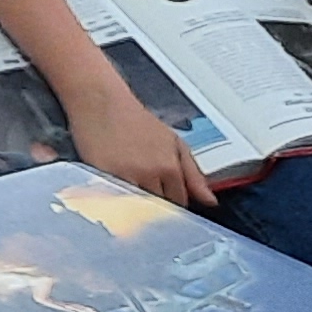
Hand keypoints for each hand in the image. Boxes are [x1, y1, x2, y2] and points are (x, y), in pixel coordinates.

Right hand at [73, 88, 220, 208]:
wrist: (101, 102)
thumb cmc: (136, 121)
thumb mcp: (174, 143)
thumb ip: (193, 174)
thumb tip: (210, 201)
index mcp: (170, 168)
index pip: (180, 203)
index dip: (174, 204)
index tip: (167, 201)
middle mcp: (149, 174)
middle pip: (159, 209)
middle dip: (156, 209)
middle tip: (148, 200)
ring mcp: (125, 177)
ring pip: (137, 209)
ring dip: (136, 208)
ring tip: (131, 199)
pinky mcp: (101, 177)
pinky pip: (114, 202)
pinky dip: (116, 203)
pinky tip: (113, 197)